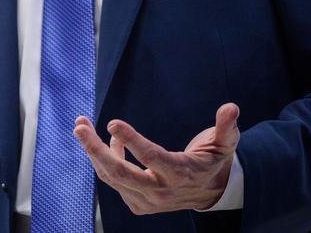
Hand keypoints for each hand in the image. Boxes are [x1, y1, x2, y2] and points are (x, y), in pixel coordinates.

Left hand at [72, 102, 240, 214]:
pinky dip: (106, 159)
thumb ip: (227, 127)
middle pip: (121, 174)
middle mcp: (161, 190)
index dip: (132, 141)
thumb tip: (231, 108)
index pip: (152, 158)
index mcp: (181, 174)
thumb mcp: (226, 143)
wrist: (208, 193)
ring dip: (93, 152)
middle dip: (96, 150)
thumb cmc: (214, 160)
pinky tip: (108, 140)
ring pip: (112, 177)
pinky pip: (115, 180)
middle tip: (80, 127)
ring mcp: (147, 200)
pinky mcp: (137, 203)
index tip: (113, 123)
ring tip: (81, 127)